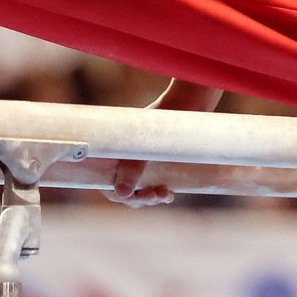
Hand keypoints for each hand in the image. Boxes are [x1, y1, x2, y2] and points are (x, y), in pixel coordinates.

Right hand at [104, 80, 221, 207]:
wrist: (191, 99)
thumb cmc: (166, 116)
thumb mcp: (149, 142)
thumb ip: (133, 167)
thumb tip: (122, 194)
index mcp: (117, 147)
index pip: (105, 180)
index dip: (115, 192)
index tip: (130, 196)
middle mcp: (127, 153)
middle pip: (123, 188)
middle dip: (137, 197)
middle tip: (154, 195)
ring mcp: (143, 157)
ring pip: (138, 188)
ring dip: (149, 196)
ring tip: (165, 194)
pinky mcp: (158, 160)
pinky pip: (152, 183)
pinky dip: (158, 192)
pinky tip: (168, 193)